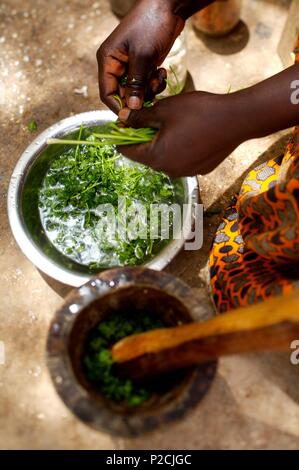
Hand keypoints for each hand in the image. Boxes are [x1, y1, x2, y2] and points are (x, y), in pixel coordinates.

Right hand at [97, 0, 184, 112]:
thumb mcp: (143, 56)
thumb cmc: (151, 25)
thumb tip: (132, 108)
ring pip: (137, 91)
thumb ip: (136, 84)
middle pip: (123, 94)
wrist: (169, 6)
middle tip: (153, 93)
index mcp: (108, 60)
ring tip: (159, 77)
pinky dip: (155, 83)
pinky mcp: (144, 66)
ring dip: (149, 90)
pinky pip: (146, 84)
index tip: (133, 116)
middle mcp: (116, 65)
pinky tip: (162, 72)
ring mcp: (131, 66)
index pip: (107, 93)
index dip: (119, 106)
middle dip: (139, 97)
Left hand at [118, 91, 249, 176]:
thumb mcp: (164, 110)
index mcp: (157, 157)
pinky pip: (181, 160)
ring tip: (170, 124)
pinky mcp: (200, 170)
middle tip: (147, 119)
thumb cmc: (198, 112)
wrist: (237, 119)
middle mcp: (169, 171)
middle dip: (144, 139)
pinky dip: (179, 148)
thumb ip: (140, 117)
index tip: (121, 125)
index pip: (128, 151)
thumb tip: (122, 119)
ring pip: (165, 158)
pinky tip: (188, 133)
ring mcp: (186, 172)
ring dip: (162, 144)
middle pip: (147, 156)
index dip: (122, 137)